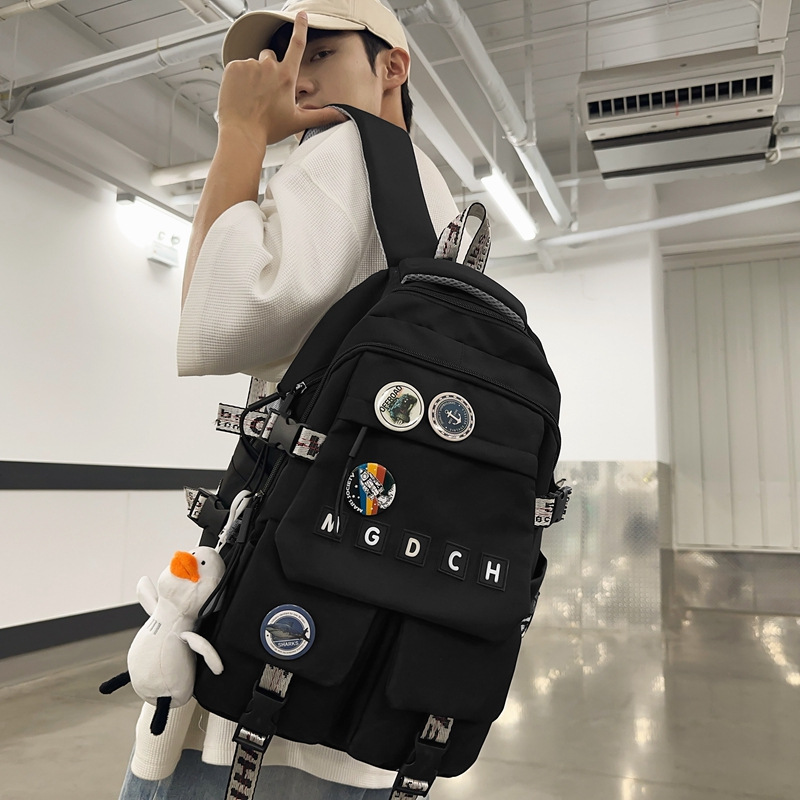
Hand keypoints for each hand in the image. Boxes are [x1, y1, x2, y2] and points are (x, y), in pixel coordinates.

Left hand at [217, 12, 345, 149]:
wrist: (242, 134)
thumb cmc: (267, 129)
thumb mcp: (298, 122)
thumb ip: (321, 116)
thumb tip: (341, 116)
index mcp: (286, 77)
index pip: (297, 45)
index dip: (300, 28)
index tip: (301, 15)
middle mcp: (269, 67)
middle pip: (269, 57)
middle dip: (268, 69)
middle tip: (264, 91)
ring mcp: (250, 65)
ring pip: (252, 65)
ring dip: (252, 76)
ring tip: (251, 97)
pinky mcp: (233, 67)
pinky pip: (237, 67)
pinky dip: (237, 78)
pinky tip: (240, 94)